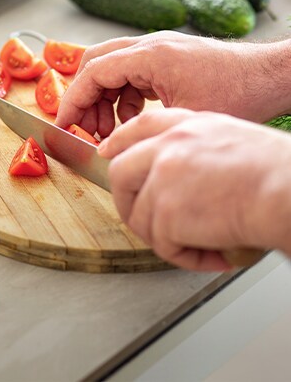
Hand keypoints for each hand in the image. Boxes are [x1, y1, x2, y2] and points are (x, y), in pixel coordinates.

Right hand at [55, 31, 290, 137]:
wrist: (267, 78)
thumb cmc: (237, 93)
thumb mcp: (182, 117)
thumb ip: (139, 127)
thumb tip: (108, 144)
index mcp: (151, 54)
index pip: (93, 71)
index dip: (73, 100)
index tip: (63, 124)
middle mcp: (150, 45)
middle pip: (97, 63)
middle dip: (85, 97)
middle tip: (86, 129)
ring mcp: (159, 49)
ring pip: (113, 68)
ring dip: (104, 98)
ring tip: (107, 130)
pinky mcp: (167, 59)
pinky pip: (132, 74)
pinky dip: (123, 97)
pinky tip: (130, 118)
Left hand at [98, 108, 290, 270]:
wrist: (285, 189)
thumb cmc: (273, 169)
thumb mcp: (228, 139)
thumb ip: (193, 149)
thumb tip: (176, 176)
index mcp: (187, 126)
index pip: (139, 127)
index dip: (120, 142)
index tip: (109, 153)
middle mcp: (169, 146)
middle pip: (121, 172)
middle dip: (127, 201)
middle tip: (145, 219)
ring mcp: (163, 177)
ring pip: (139, 216)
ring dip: (165, 237)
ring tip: (197, 243)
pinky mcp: (167, 212)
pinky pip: (163, 244)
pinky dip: (185, 256)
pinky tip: (212, 252)